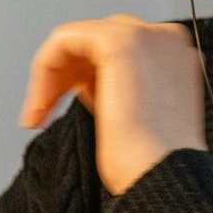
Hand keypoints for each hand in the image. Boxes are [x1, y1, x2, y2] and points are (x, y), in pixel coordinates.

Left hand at [19, 14, 205, 195]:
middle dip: (63, 76)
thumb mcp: (133, 117)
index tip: (56, 113)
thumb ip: (115, 89)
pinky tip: (42, 102)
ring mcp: (146, 36)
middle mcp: (165, 40)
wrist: (162, 177)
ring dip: (50, 76)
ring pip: (77, 38)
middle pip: (96, 41)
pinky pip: (65, 39)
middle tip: (42, 113)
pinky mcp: (120, 42)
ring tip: (38, 113)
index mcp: (174, 57)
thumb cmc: (150, 165)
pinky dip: (45, 68)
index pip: (115, 53)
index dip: (80, 79)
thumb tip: (82, 82)